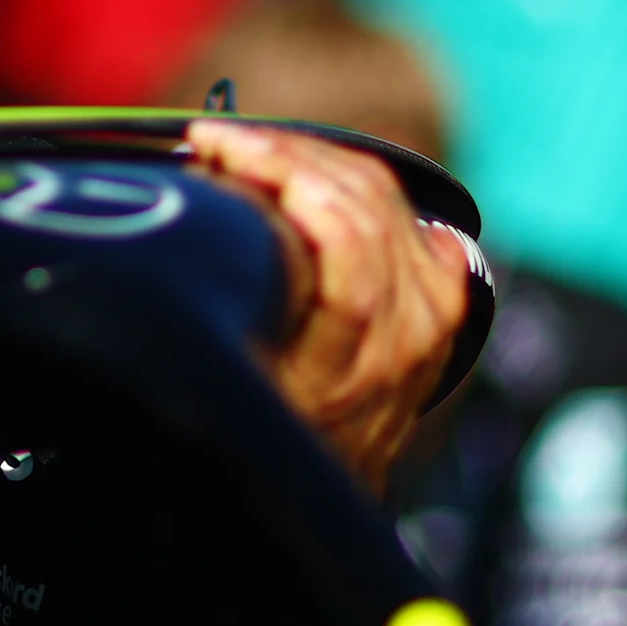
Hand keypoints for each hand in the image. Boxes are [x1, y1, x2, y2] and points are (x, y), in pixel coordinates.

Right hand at [186, 121, 469, 495]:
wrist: (328, 484)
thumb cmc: (264, 436)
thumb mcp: (233, 399)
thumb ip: (226, 324)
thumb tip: (182, 223)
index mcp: (357, 359)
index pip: (343, 233)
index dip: (282, 171)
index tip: (215, 147)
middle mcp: (409, 332)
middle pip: (359, 199)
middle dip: (283, 152)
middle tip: (218, 141)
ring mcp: (434, 310)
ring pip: (380, 191)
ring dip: (310, 158)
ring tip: (247, 150)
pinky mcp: (444, 293)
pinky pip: (402, 206)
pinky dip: (352, 179)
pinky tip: (304, 172)